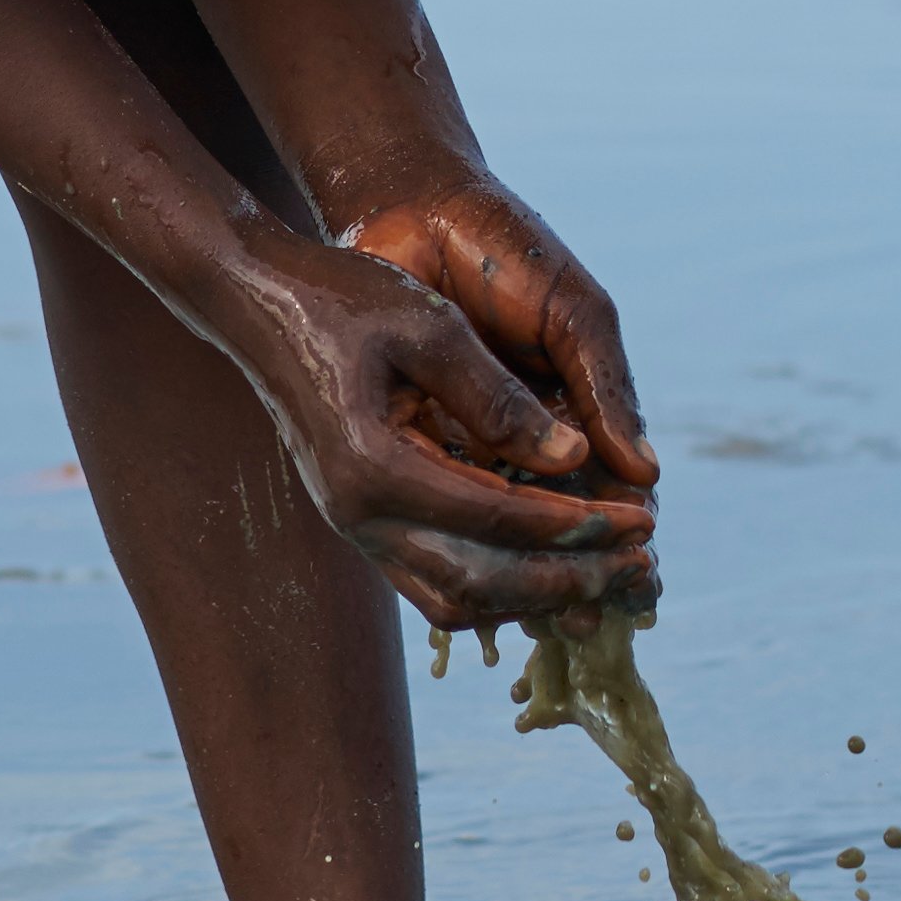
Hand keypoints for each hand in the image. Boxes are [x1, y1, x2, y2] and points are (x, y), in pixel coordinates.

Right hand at [201, 225, 656, 632]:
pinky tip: (548, 568)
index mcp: (374, 466)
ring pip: (454, 601)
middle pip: (480, 583)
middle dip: (569, 580)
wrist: (260, 304)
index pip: (497, 521)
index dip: (575, 527)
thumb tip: (576, 456)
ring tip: (606, 580)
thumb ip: (499, 397)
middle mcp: (358, 515)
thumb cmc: (343, 299)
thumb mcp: (428, 326)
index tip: (639, 522)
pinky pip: (432, 584)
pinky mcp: (359, 524)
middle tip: (641, 569)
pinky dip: (496, 589)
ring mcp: (353, 527)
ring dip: (535, 599)